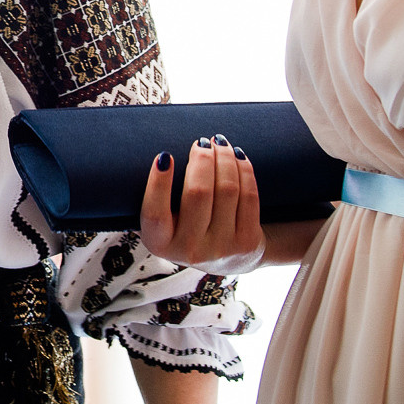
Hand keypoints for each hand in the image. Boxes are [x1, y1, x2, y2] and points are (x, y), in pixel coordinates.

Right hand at [140, 137, 264, 275]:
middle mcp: (190, 250)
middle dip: (201, 160)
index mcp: (160, 244)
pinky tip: (237, 156)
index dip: (158, 183)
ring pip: (227, 190)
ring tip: (220, 143)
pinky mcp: (247, 242)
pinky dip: (243, 170)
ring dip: (224, 159)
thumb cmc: (190, 230)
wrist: (230, 261)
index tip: (164, 155)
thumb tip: (158, 159)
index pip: (155, 213)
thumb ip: (158, 201)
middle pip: (198, 194)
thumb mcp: (166, 225)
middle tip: (202, 142)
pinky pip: (248, 196)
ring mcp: (221, 248)